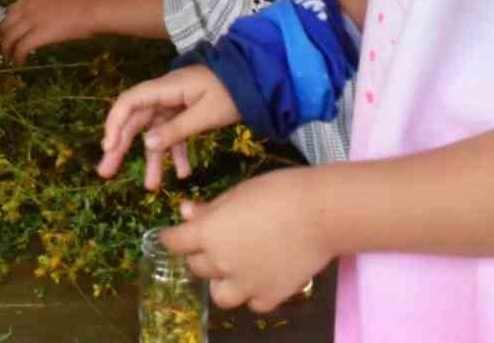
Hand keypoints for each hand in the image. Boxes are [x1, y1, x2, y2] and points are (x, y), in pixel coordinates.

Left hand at [0, 0, 100, 62]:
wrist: (94, 6)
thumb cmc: (86, 4)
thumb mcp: (59, 0)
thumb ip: (47, 8)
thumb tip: (46, 22)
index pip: (11, 12)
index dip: (8, 25)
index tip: (10, 35)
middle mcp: (28, 6)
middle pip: (6, 25)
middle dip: (5, 38)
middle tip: (7, 49)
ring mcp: (32, 20)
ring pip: (9, 38)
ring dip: (8, 50)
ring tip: (10, 59)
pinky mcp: (38, 34)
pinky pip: (20, 48)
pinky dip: (17, 57)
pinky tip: (19, 64)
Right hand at [97, 66, 240, 187]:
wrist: (255, 79)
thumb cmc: (232, 92)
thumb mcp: (206, 114)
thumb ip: (177, 130)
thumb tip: (147, 144)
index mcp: (165, 89)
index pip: (129, 103)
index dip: (115, 124)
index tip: (109, 148)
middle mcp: (164, 96)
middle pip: (135, 121)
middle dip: (120, 147)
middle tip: (106, 172)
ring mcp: (174, 105)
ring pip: (154, 133)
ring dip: (153, 159)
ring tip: (150, 187)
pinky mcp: (185, 114)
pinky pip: (174, 135)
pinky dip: (177, 154)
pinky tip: (184, 174)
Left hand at [162, 170, 332, 312]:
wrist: (321, 212)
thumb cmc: (278, 191)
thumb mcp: (237, 193)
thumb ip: (210, 209)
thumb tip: (186, 212)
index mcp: (208, 233)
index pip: (174, 242)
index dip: (173, 238)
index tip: (176, 235)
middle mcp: (221, 263)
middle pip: (196, 267)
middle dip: (202, 255)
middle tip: (219, 242)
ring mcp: (246, 284)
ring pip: (219, 294)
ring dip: (222, 282)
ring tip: (237, 268)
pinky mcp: (271, 296)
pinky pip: (253, 303)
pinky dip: (254, 293)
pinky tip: (263, 277)